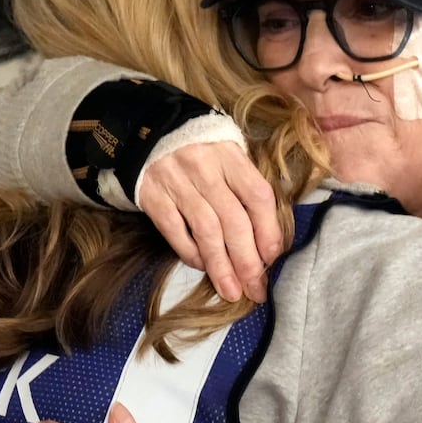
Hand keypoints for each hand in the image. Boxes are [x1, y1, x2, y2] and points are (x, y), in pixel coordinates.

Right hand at [137, 141, 284, 304]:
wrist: (149, 131)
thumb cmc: (201, 151)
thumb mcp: (229, 156)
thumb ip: (246, 188)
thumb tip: (266, 240)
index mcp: (231, 156)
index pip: (257, 196)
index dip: (269, 231)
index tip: (273, 258)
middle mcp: (205, 168)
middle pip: (233, 220)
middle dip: (247, 261)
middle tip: (256, 288)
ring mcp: (177, 182)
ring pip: (206, 231)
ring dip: (221, 266)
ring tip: (232, 291)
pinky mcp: (153, 196)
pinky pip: (175, 232)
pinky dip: (191, 253)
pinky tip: (203, 267)